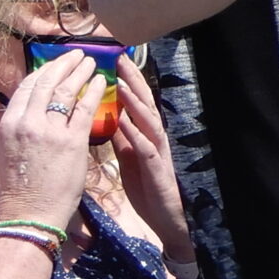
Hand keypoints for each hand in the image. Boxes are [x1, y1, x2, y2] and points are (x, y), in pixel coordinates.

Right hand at [0, 51, 97, 234]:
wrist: (30, 213)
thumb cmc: (23, 186)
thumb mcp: (11, 149)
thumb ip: (23, 126)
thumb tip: (37, 109)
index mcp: (9, 124)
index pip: (27, 88)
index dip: (44, 71)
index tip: (55, 62)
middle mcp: (26, 123)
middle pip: (47, 82)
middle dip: (63, 64)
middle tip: (77, 54)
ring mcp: (49, 131)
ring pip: (67, 90)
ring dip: (81, 72)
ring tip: (92, 62)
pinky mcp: (72, 141)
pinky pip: (86, 108)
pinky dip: (95, 91)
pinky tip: (102, 82)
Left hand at [110, 54, 191, 263]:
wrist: (168, 219)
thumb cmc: (148, 190)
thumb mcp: (130, 159)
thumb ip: (123, 139)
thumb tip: (111, 118)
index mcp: (145, 136)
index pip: (137, 103)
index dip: (128, 82)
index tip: (116, 60)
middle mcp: (155, 139)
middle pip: (145, 105)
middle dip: (133, 81)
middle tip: (121, 59)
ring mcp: (158, 152)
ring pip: (147, 121)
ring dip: (135, 102)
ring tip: (123, 84)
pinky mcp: (157, 169)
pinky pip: (146, 148)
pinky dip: (135, 133)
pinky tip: (125, 122)